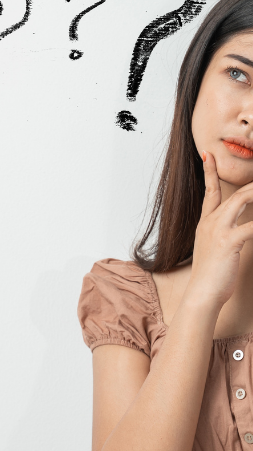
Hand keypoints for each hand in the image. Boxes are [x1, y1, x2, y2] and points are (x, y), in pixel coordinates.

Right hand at [188, 151, 252, 307]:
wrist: (202, 293)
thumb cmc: (210, 276)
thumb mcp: (214, 250)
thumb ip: (224, 236)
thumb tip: (236, 231)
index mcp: (205, 224)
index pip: (208, 192)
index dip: (209, 172)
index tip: (208, 156)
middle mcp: (210, 222)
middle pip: (234, 192)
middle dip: (251, 182)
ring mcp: (219, 230)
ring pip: (242, 200)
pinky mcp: (229, 241)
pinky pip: (252, 225)